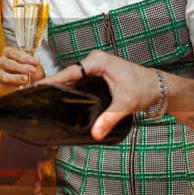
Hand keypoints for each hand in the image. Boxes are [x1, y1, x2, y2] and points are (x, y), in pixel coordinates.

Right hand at [0, 45, 41, 89]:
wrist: (31, 79)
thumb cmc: (29, 67)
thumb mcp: (33, 63)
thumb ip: (34, 61)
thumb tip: (36, 60)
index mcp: (8, 52)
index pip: (12, 52)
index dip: (22, 57)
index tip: (32, 61)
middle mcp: (2, 62)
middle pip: (8, 64)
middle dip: (21, 68)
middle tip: (32, 70)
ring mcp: (0, 73)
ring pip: (4, 76)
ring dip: (16, 77)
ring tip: (26, 79)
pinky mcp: (2, 84)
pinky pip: (5, 86)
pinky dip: (14, 87)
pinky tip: (21, 87)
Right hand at [39, 51, 159, 139]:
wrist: (158, 87)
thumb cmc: (144, 89)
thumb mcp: (125, 104)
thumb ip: (109, 119)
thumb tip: (95, 134)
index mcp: (98, 61)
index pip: (69, 72)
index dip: (51, 80)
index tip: (35, 87)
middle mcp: (94, 60)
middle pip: (67, 75)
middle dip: (52, 86)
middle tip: (34, 97)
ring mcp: (96, 67)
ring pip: (72, 78)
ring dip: (60, 88)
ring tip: (42, 99)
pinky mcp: (98, 74)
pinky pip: (79, 81)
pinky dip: (70, 89)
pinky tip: (61, 99)